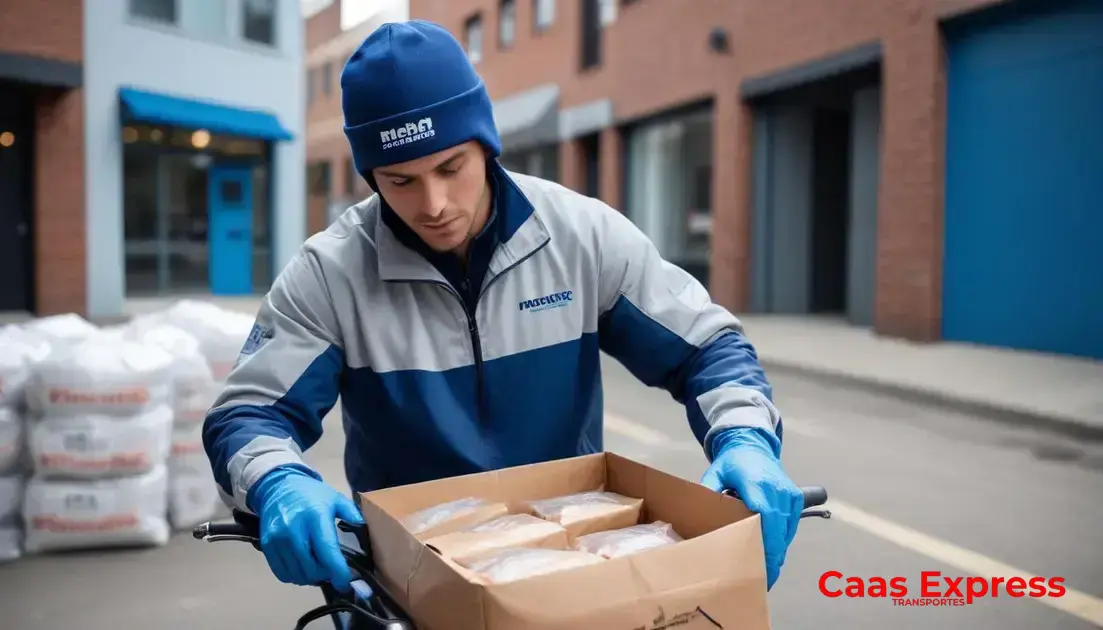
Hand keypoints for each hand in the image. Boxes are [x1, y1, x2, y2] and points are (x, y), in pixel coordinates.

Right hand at [247, 466, 364, 591]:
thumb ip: (351, 514)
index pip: (327, 552)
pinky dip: (295, 576)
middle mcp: (294, 530)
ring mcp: (278, 539)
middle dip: (325, 575)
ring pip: (297, 574)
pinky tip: (303, 567)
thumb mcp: (335, 498)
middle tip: (332, 570)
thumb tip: (365, 530)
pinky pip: (282, 573)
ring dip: (310, 577)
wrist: (279, 486)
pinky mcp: (267, 546)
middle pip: (311, 568)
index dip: (338, 572)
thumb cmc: (311, 494)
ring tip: (318, 568)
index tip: (345, 582)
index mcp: (315, 517)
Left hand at [701, 427, 802, 590]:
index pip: (766, 519)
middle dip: (771, 558)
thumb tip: (697, 517)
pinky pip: (790, 526)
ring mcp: (790, 495)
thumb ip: (709, 493)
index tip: (758, 567)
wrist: (753, 444)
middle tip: (760, 582)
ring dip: (776, 552)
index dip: (764, 545)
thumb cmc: (731, 462)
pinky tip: (770, 554)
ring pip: (786, 533)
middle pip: (778, 532)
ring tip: (763, 574)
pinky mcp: (796, 498)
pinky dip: (781, 541)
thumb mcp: (715, 474)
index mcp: (757, 484)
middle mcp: (778, 491)